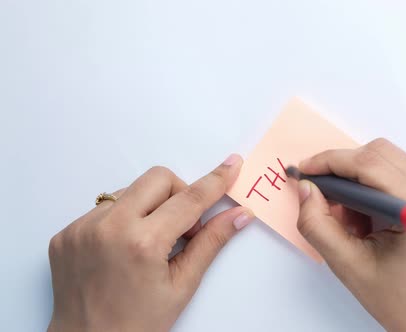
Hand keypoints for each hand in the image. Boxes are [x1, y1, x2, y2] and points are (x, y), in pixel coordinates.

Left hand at [47, 154, 253, 331]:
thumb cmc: (135, 325)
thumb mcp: (182, 286)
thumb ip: (211, 243)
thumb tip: (238, 216)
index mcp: (142, 244)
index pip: (189, 200)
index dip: (215, 181)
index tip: (230, 166)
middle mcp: (108, 228)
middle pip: (158, 178)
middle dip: (178, 194)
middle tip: (183, 227)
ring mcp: (82, 229)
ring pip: (130, 191)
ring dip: (148, 208)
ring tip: (149, 243)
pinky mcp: (67, 233)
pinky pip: (103, 208)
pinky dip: (122, 220)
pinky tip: (124, 248)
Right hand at [296, 139, 405, 331]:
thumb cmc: (403, 301)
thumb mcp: (349, 266)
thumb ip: (318, 225)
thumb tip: (306, 190)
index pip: (370, 165)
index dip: (331, 162)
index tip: (304, 169)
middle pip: (380, 154)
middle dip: (342, 167)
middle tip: (318, 191)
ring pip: (387, 160)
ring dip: (356, 178)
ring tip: (345, 215)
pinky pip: (396, 174)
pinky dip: (370, 186)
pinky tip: (362, 217)